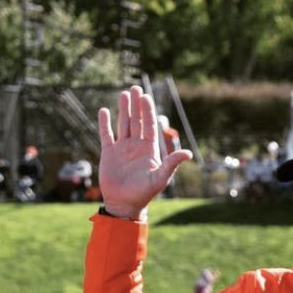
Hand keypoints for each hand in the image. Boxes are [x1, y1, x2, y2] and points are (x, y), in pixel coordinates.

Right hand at [96, 85, 190, 219]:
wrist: (124, 204)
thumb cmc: (144, 194)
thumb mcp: (160, 178)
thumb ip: (171, 164)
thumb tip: (188, 153)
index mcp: (149, 149)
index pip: (149, 125)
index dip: (148, 111)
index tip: (145, 97)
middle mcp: (136, 146)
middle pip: (137, 120)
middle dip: (136, 105)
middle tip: (135, 88)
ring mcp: (122, 149)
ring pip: (123, 124)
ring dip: (123, 109)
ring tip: (124, 94)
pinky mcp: (109, 154)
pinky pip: (106, 135)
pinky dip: (104, 123)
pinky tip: (104, 111)